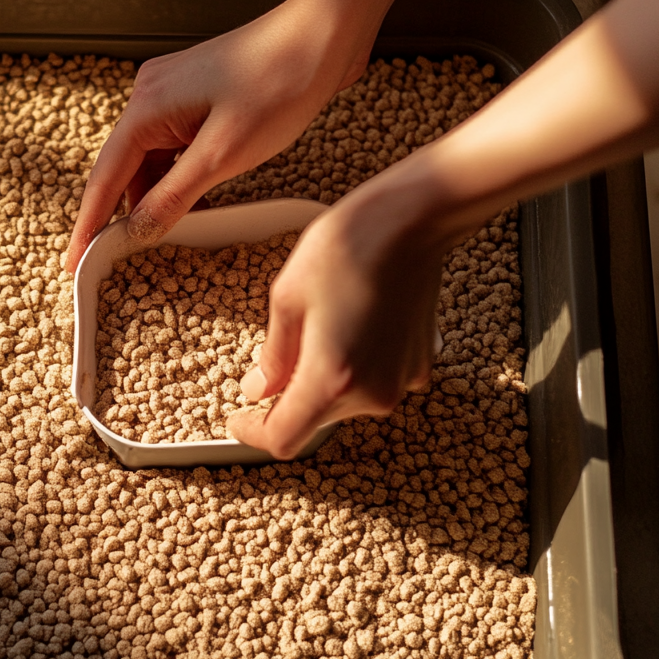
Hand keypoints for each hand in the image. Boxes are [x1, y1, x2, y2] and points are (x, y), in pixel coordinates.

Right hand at [64, 0, 373, 271]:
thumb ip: (173, 196)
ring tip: (162, 236)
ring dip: (156, 196)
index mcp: (147, 107)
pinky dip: (179, 177)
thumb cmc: (280, 82)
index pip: (104, 179)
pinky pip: (176, 146)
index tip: (76, 262)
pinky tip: (194, 202)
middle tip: (116, 261)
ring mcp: (175, 93)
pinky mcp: (201, 96)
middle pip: (124, 169)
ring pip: (153, 160)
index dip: (89, 225)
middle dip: (121, 214)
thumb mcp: (223, 155)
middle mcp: (151, 95)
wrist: (324, 34)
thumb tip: (138, 229)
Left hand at [226, 163, 448, 459]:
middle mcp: (372, 392)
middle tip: (279, 348)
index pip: (283, 438)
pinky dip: (354, 365)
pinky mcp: (419, 364)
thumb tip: (259, 391)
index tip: (239, 417)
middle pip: (315, 419)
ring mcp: (400, 381)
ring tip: (320, 322)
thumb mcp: (287, 299)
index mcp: (331, 379)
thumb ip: (273, 357)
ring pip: (345, 401)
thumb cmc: (347, 248)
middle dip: (289, 396)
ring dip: (323, 378)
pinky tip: (350, 322)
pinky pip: (374, 381)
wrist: (412, 219)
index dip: (253, 432)